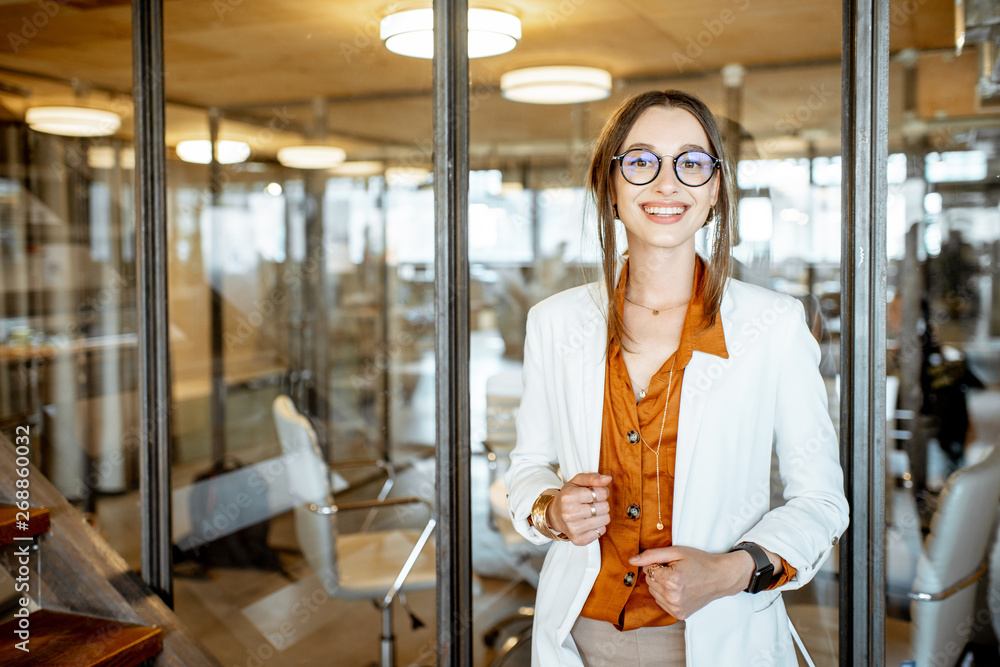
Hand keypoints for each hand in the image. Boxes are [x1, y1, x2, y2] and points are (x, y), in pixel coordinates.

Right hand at [546, 473, 611, 545]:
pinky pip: (601, 531)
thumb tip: (608, 478)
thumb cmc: (569, 496)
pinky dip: (598, 526)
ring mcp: (573, 528)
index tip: (595, 493)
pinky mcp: (578, 539)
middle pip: (604, 507)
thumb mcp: (577, 482)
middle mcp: (569, 513)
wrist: (556, 515)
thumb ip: (593, 478)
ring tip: (591, 513)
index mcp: (569, 496)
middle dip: (602, 504)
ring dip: (601, 515)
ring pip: (605, 520)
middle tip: (592, 503)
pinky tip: (588, 522)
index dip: (602, 492)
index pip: (601, 493)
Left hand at [628, 546, 750, 618]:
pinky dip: (667, 595)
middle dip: (659, 575)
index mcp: (671, 580)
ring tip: (680, 580)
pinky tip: (680, 590)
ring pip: (653, 593)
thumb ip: (651, 555)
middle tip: (677, 571)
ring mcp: (676, 608)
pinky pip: (661, 602)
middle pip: (649, 582)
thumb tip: (631, 560)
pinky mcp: (679, 615)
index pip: (648, 570)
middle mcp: (673, 597)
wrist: (720, 577)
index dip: (658, 564)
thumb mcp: (676, 552)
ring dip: (662, 586)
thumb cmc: (700, 561)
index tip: (673, 563)